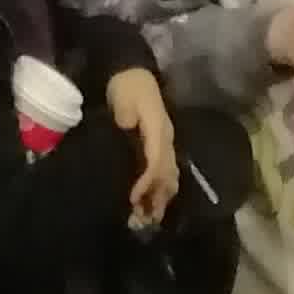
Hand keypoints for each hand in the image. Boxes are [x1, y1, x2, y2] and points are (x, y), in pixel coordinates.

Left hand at [109, 68, 178, 227]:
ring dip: (161, 197)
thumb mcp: (124, 98)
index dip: (146, 183)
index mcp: (159, 130)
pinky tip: (153, 202)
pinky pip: (166, 171)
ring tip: (150, 218)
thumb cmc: (127, 87)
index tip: (134, 198)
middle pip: (167, 174)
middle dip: (156, 198)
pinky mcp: (160, 145)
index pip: (157, 162)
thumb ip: (127, 116)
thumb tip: (128, 129)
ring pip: (170, 175)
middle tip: (143, 220)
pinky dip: (160, 188)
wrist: (132, 72)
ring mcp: (165, 142)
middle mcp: (167, 139)